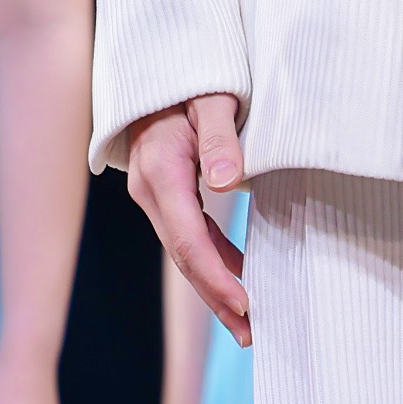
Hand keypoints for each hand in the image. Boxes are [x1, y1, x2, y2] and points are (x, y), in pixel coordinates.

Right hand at [121, 96, 250, 342]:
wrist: (159, 70)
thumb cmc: (191, 79)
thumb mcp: (212, 98)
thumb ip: (220, 137)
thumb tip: (225, 180)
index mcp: (161, 172)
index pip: (190, 240)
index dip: (218, 277)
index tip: (247, 305)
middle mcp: (150, 191)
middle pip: (184, 257)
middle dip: (217, 298)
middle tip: (252, 334)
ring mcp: (154, 195)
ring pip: (185, 253)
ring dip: (214, 288)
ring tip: (247, 323)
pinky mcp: (165, 195)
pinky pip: (189, 237)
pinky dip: (213, 262)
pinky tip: (237, 282)